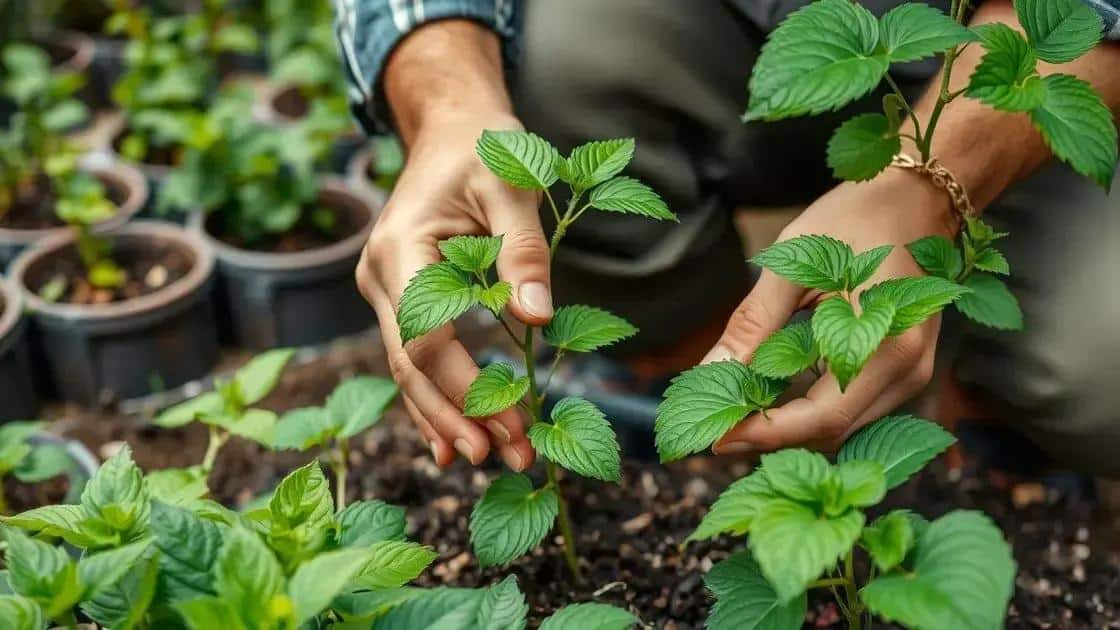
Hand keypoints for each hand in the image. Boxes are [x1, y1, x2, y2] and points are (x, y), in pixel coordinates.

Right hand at [357, 110, 547, 470]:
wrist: (451, 129)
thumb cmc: (484, 148)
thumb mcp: (512, 186)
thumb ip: (524, 250)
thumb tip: (538, 317)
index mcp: (401, 249)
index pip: (426, 338)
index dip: (468, 388)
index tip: (513, 425)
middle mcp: (380, 276)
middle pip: (410, 365)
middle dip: (459, 416)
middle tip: (507, 457)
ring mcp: (385, 290)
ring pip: (406, 369)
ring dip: (447, 416)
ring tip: (487, 459)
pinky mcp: (401, 298)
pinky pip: (411, 357)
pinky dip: (431, 398)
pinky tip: (449, 440)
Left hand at [708, 170, 957, 453]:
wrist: (917, 198)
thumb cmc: (853, 218)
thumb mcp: (793, 263)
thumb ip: (753, 324)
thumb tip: (709, 374)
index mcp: (886, 343)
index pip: (822, 418)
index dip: (766, 435)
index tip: (717, 438)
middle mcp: (909, 370)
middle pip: (832, 433)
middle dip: (771, 437)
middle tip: (716, 426)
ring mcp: (912, 374)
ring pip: (842, 428)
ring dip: (789, 427)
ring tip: (737, 409)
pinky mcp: (905, 371)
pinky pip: (853, 408)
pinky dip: (809, 409)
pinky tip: (772, 392)